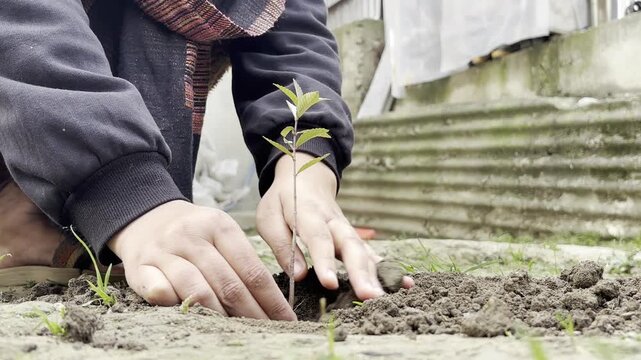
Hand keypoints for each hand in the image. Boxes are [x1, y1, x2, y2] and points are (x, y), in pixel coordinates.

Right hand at [107, 200, 295, 320]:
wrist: (146, 217)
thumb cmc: (194, 233)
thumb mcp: (220, 233)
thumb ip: (242, 261)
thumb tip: (272, 303)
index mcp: (218, 225)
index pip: (252, 269)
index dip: (271, 299)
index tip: (286, 320)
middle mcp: (191, 235)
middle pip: (228, 283)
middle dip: (252, 314)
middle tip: (266, 333)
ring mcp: (163, 251)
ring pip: (197, 290)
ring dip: (220, 317)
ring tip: (238, 333)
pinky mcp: (139, 266)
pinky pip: (160, 292)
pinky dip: (177, 306)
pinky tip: (192, 319)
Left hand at [256, 153, 413, 299]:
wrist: (307, 176)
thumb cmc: (284, 200)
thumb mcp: (269, 217)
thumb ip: (282, 245)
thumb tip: (299, 276)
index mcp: (308, 214)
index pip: (319, 238)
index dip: (324, 261)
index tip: (330, 284)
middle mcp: (334, 222)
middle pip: (351, 246)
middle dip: (361, 273)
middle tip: (369, 296)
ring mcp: (348, 230)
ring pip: (365, 252)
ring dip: (377, 276)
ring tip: (385, 298)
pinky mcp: (356, 238)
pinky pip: (373, 255)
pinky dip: (388, 270)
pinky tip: (405, 285)